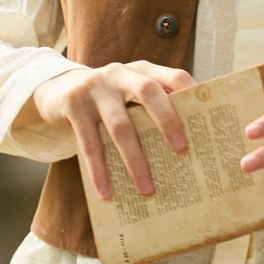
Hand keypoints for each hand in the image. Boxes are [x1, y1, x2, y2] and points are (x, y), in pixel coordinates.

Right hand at [22, 61, 194, 199]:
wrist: (58, 90)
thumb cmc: (109, 101)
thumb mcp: (130, 95)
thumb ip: (155, 108)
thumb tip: (190, 147)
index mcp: (142, 70)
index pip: (174, 76)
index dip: (192, 95)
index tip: (205, 120)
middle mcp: (119, 73)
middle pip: (148, 92)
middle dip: (167, 121)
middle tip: (182, 150)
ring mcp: (94, 87)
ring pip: (120, 126)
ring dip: (135, 160)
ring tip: (147, 190)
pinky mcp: (73, 105)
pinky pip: (89, 143)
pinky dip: (99, 171)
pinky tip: (107, 192)